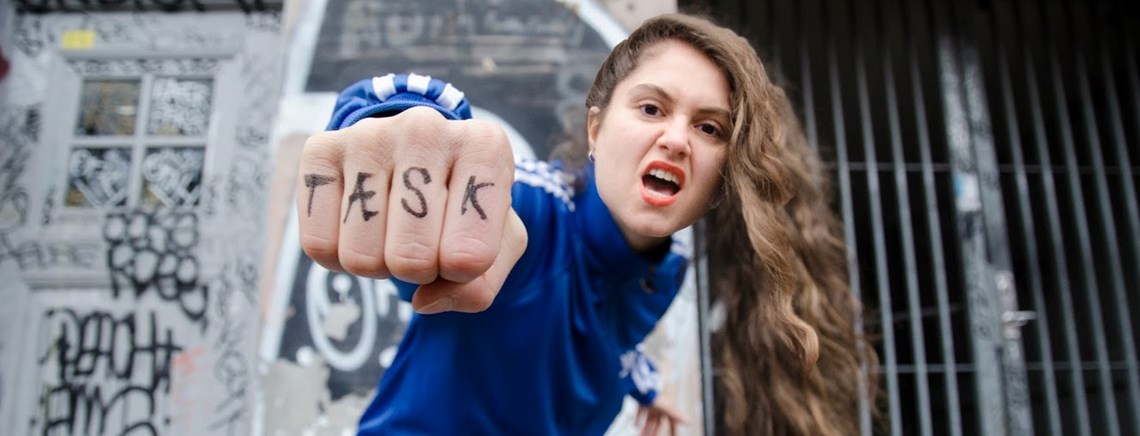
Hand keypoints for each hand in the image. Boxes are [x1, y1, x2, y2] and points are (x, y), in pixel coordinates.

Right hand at [296, 106, 526, 313]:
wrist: (420, 162)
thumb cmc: (465, 208)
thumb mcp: (497, 245)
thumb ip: (481, 284)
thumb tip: (425, 300)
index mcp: (484, 146)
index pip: (469, 255)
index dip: (462, 273)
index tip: (464, 248)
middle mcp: (426, 128)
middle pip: (410, 258)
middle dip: (418, 270)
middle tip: (424, 242)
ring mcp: (368, 135)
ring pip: (361, 257)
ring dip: (378, 265)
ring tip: (392, 230)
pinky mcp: (320, 150)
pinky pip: (318, 244)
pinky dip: (337, 257)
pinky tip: (358, 227)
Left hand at [636, 401, 687, 435]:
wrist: (643, 386)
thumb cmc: (657, 397)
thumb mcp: (667, 408)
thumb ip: (677, 416)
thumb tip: (690, 421)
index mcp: (668, 409)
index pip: (672, 423)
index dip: (673, 430)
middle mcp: (660, 407)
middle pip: (656, 424)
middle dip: (653, 432)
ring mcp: (651, 405)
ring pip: (648, 420)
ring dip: (645, 428)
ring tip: (640, 435)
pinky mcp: (643, 402)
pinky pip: (640, 412)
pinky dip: (638, 418)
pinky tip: (635, 425)